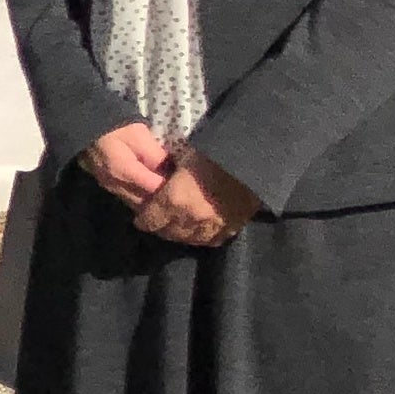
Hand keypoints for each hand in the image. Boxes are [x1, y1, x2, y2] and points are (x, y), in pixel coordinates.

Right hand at [81, 122, 173, 207]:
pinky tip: (148, 191)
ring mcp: (108, 186)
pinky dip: (139, 197)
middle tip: (177, 193)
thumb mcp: (139, 135)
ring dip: (150, 201)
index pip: (155, 190)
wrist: (84, 123)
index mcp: (125, 172)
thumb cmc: (115, 127)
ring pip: (135, 204)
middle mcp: (115, 185)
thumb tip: (172, 172)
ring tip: (165, 194)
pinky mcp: (105, 184)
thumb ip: (156, 155)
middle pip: (145, 202)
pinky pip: (126, 198)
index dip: (172, 189)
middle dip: (161, 199)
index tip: (184, 185)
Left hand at [133, 145, 257, 247]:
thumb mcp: (184, 161)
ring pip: (189, 239)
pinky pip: (211, 240)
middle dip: (160, 227)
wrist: (253, 161)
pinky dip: (202, 237)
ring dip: (180, 234)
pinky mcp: (231, 228)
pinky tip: (199, 231)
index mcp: (174, 199)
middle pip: (168, 232)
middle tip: (158, 222)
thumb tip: (161, 183)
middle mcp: (190, 218)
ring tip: (177, 227)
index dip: (143, 219)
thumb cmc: (215, 153)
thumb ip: (170, 178)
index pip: (150, 220)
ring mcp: (212, 226)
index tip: (140, 218)